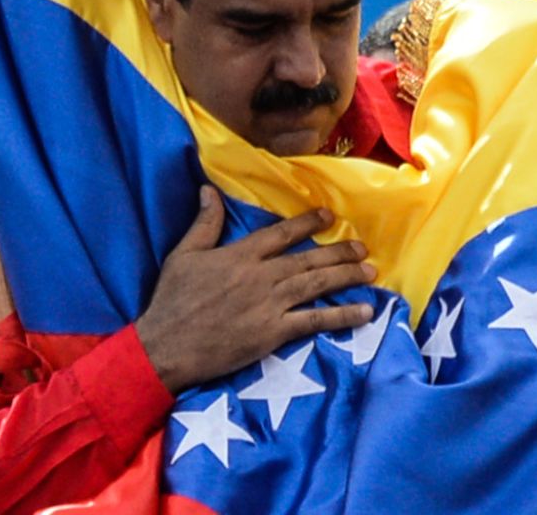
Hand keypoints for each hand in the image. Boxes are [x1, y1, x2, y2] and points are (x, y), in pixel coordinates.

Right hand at [136, 186, 374, 393]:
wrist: (167, 346)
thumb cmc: (172, 301)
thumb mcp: (182, 255)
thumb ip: (204, 223)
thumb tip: (209, 190)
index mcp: (240, 255)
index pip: (281, 233)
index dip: (308, 223)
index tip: (329, 216)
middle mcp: (261, 276)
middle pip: (308, 259)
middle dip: (339, 252)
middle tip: (362, 248)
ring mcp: (270, 305)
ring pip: (317, 284)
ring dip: (347, 276)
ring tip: (370, 271)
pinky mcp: (273, 333)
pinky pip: (315, 320)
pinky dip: (342, 315)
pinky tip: (364, 312)